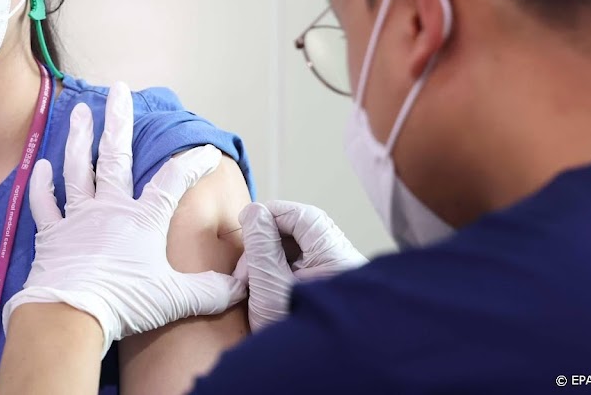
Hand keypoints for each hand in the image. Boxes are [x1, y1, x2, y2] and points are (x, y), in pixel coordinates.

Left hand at [2, 82, 246, 356]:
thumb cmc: (125, 303)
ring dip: (79, 138)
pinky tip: (42, 166)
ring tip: (81, 111)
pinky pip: (44, 203)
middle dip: (120, 120)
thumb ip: (210, 290)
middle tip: (119, 90)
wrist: (70, 315)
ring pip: (77, 168)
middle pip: (116, 155)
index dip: (192, 164)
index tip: (206, 150)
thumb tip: (243, 285)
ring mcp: (77, 218)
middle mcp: (110, 208)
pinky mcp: (51, 234)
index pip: (173, 181)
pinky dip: (43, 184)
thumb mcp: (176, 299)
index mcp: (143, 219)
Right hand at [236, 200, 366, 331]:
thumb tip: (255, 212)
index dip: (273, 213)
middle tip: (246, 263)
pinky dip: (280, 274)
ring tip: (251, 282)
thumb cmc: (291, 336)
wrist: (312, 377)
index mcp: (337, 259)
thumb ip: (261, 245)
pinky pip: (303, 271)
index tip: (248, 218)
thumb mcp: (269, 285)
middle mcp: (344, 266)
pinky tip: (263, 289)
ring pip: (300, 254)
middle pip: (302, 235)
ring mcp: (338, 281)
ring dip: (271, 260)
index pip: (304, 216)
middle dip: (268, 242)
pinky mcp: (329, 295)